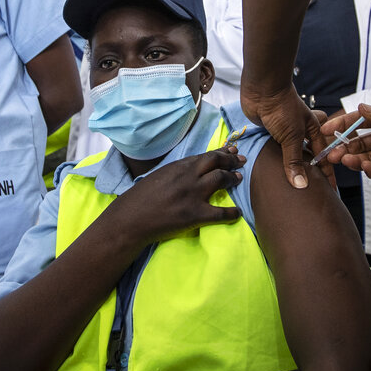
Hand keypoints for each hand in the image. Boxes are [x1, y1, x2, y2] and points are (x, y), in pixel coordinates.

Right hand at [108, 146, 245, 244]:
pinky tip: (238, 213)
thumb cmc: (139, 198)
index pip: (205, 155)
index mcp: (178, 166)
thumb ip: (176, 172)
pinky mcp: (195, 215)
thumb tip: (191, 170)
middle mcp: (188, 177)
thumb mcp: (157, 176)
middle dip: (231, 160)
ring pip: (221, 179)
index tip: (231, 150)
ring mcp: (193, 195)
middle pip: (217, 162)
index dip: (221, 152)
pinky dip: (232, 213)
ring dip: (233, 178)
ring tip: (239, 179)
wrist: (130, 219)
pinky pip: (220, 213)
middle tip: (240, 161)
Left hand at [241, 83, 328, 188]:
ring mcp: (285, 134)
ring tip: (293, 188)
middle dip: (310, 173)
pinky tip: (275, 174)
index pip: (323, 157)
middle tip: (311, 192)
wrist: (261, 91)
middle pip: (308, 157)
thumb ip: (294, 161)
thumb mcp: (292, 136)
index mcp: (313, 131)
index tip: (330, 191)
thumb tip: (301, 185)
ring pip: (290, 156)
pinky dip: (276, 162)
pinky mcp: (270, 134)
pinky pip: (275, 153)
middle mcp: (301, 134)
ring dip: (291, 168)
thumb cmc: (282, 109)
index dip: (327, 173)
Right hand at [321, 101, 370, 179]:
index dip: (342, 124)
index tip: (326, 129)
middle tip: (330, 152)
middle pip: (360, 142)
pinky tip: (363, 168)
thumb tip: (362, 108)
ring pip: (368, 157)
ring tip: (344, 160)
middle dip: (344, 146)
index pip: (360, 121)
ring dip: (355, 159)